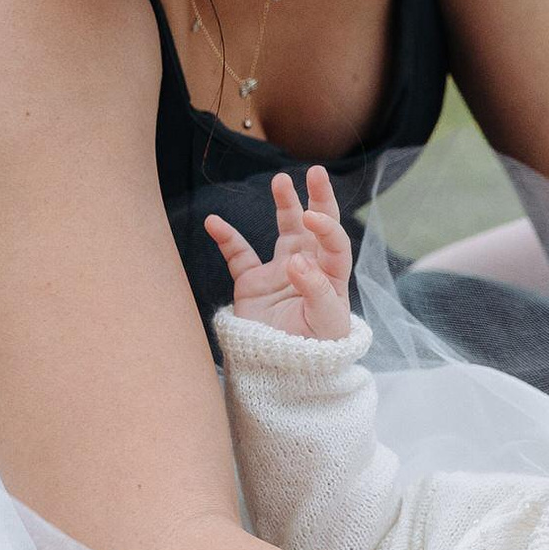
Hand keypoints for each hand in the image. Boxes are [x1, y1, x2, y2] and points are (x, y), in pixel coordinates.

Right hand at [207, 166, 351, 339]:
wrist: (284, 376)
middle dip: (318, 198)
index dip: (326, 226)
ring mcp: (280, 274)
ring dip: (284, 205)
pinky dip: (226, 239)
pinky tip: (214, 223)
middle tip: (315, 173)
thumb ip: (315, 291)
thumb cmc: (315, 353)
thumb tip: (298, 261)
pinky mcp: (253, 284)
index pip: (334, 244)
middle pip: (315, 227)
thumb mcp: (325, 325)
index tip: (311, 217)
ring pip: (285, 231)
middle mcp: (309, 269)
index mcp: (331, 279)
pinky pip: (239, 255)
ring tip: (280, 181)